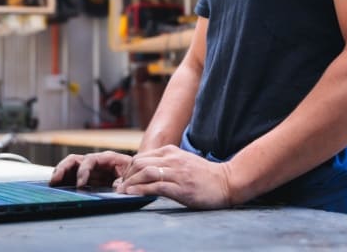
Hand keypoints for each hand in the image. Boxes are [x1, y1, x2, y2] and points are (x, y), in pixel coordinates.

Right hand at [49, 151, 132, 187]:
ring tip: (52, 183)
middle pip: (75, 160)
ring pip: (70, 167)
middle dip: (63, 168)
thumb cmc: (134, 172)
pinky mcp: (87, 178)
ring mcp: (90, 170)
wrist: (138, 174)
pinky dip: (63, 180)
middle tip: (55, 180)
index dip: (83, 171)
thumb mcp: (131, 175)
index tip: (80, 184)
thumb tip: (115, 188)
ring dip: (60, 173)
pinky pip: (72, 176)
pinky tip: (57, 187)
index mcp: (107, 158)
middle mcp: (95, 162)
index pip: (90, 160)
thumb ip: (123, 181)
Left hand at [116, 145, 233, 208]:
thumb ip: (165, 163)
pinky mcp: (181, 187)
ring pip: (145, 172)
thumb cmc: (204, 175)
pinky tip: (133, 194)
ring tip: (122, 192)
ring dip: (130, 183)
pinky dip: (141, 190)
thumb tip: (145, 172)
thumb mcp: (183, 162)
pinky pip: (156, 186)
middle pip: (139, 163)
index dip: (128, 169)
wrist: (227, 181)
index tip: (123, 181)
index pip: (141, 157)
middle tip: (120, 188)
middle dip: (125, 176)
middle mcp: (172, 159)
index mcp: (171, 151)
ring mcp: (177, 172)